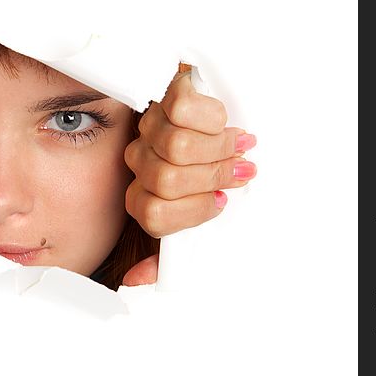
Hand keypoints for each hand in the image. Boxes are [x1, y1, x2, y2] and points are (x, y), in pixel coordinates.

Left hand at [121, 71, 256, 285]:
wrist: (217, 120)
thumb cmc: (207, 176)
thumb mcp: (195, 216)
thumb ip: (165, 255)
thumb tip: (135, 281)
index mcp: (144, 195)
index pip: (154, 216)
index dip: (195, 211)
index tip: (223, 201)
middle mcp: (140, 162)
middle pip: (168, 180)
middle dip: (214, 177)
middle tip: (240, 169)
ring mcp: (149, 127)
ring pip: (177, 147)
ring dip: (218, 148)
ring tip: (238, 145)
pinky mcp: (166, 94)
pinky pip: (182, 110)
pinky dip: (212, 118)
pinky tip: (224, 121)